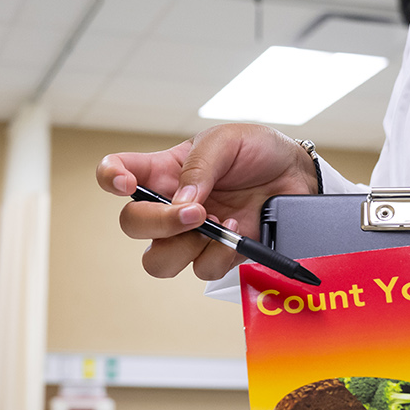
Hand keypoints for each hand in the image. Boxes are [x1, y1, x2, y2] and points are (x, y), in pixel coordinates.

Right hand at [96, 124, 319, 280]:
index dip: (110, 178)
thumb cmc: (258, 150)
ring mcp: (192, 234)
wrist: (298, 174)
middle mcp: (170, 205)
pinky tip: (239, 229)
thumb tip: (181, 202)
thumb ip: (200, 166)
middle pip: (133, 225)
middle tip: (195, 213)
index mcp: (164, 171)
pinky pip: (202, 269)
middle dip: (158, 223)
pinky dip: (221, 253)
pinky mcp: (218, 254)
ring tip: (221, 222)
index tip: (127, 184)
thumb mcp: (227, 140)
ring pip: (159, 261)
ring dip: (187, 245)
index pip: (116, 173)